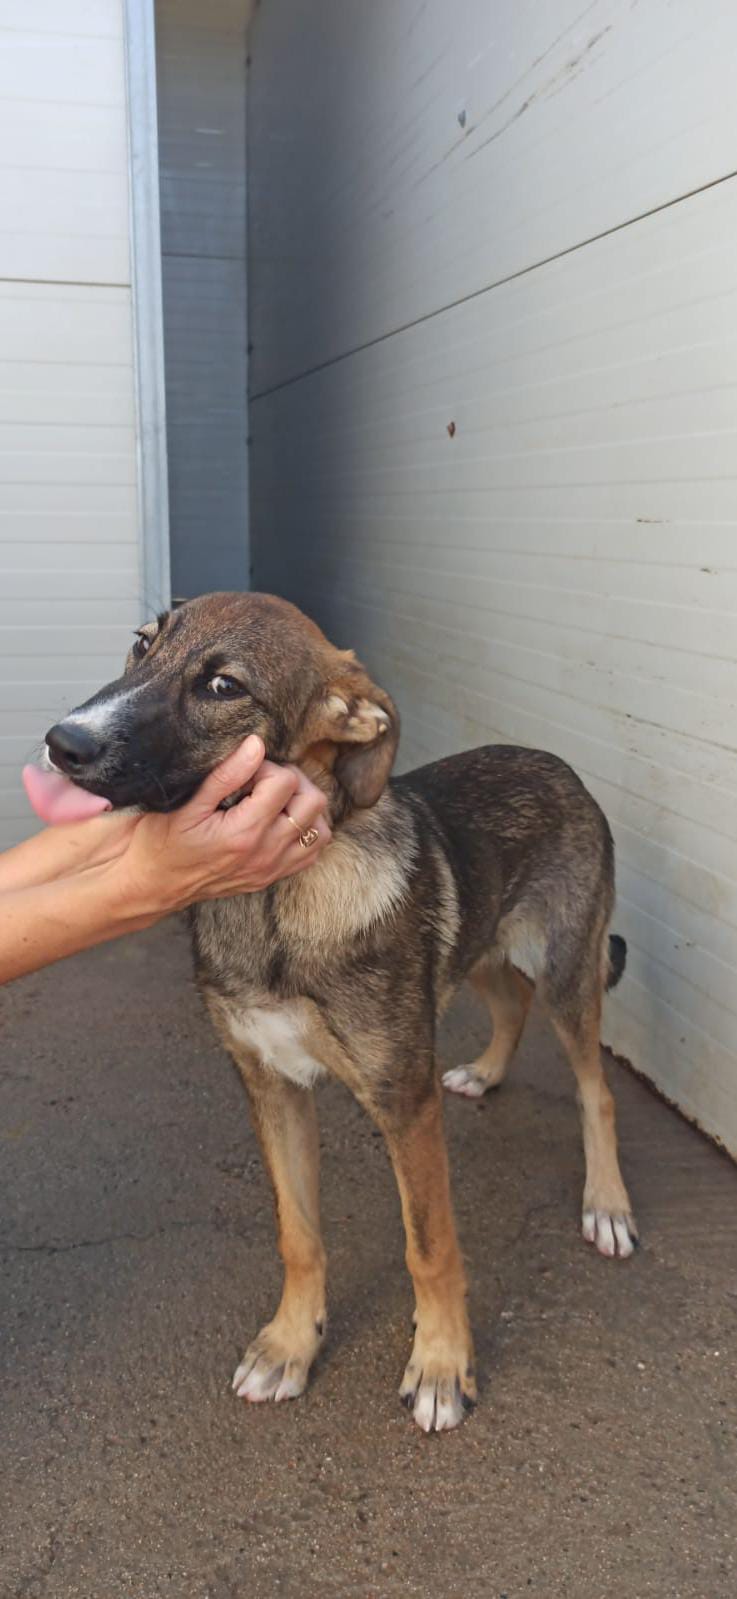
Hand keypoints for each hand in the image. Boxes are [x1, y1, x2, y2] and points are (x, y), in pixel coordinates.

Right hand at [117, 735, 330, 913]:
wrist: (151, 884)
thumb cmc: (161, 842)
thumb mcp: (189, 804)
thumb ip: (227, 774)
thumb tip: (257, 744)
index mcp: (244, 832)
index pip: (284, 782)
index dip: (266, 766)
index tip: (245, 770)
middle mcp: (266, 854)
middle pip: (313, 802)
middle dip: (293, 781)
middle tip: (264, 779)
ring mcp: (272, 869)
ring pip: (320, 829)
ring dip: (305, 807)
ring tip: (276, 799)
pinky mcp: (271, 878)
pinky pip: (311, 854)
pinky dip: (306, 832)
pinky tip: (281, 821)